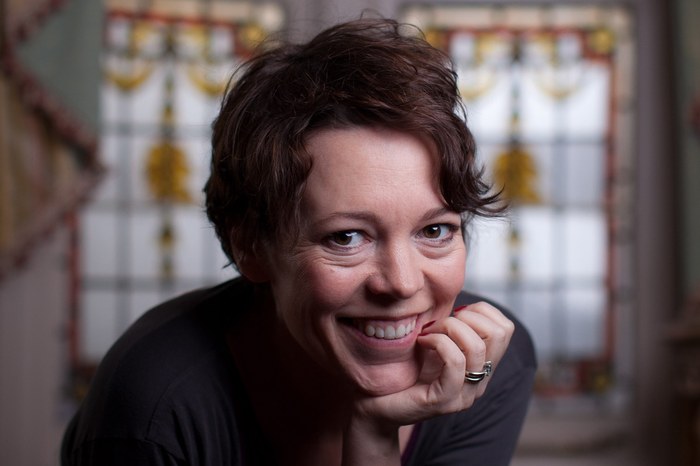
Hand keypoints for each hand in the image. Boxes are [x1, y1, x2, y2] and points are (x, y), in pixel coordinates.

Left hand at [342, 302, 513, 464]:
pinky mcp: (444, 401)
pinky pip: (455, 362)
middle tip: (439, 323)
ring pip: (478, 348)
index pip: (505, 329)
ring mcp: (464, 394)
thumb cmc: (400, 369)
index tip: (453, 313)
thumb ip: (448, 327)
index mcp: (480, 366)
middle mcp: (480, 382)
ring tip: (428, 332)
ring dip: (449, 328)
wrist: (373, 406)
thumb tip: (454, 299)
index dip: (482, 310)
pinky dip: (438, 342)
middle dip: (467, 317)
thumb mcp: (430, 343)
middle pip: (500, 334)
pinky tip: (421, 342)